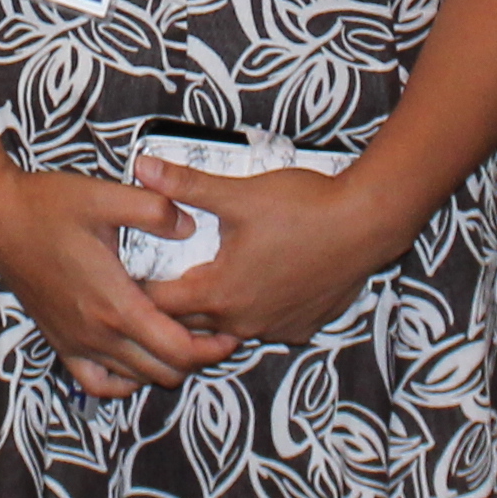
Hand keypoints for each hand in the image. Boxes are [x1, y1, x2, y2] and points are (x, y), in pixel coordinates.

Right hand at [0, 165, 241, 396]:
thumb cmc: (49, 206)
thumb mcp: (105, 196)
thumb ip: (154, 209)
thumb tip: (190, 225)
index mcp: (115, 304)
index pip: (178, 350)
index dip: (212, 348)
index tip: (230, 330)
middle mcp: (97, 334)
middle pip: (163, 372)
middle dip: (197, 358)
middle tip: (215, 332)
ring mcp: (77, 343)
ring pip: (135, 380)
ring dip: (164, 365)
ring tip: (182, 338)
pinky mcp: (61, 342)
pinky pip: (97, 383)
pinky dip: (123, 380)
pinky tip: (135, 359)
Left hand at [135, 159, 409, 353]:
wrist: (367, 223)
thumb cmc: (302, 207)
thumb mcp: (236, 192)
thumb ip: (185, 185)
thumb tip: (142, 168)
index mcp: (218, 292)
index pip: (159, 306)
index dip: (139, 289)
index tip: (130, 273)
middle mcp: (242, 322)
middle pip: (189, 324)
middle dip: (173, 305)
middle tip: (164, 276)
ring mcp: (274, 329)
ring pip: (228, 329)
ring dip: (214, 310)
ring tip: (210, 279)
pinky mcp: (301, 328)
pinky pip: (264, 327)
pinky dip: (253, 312)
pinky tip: (258, 284)